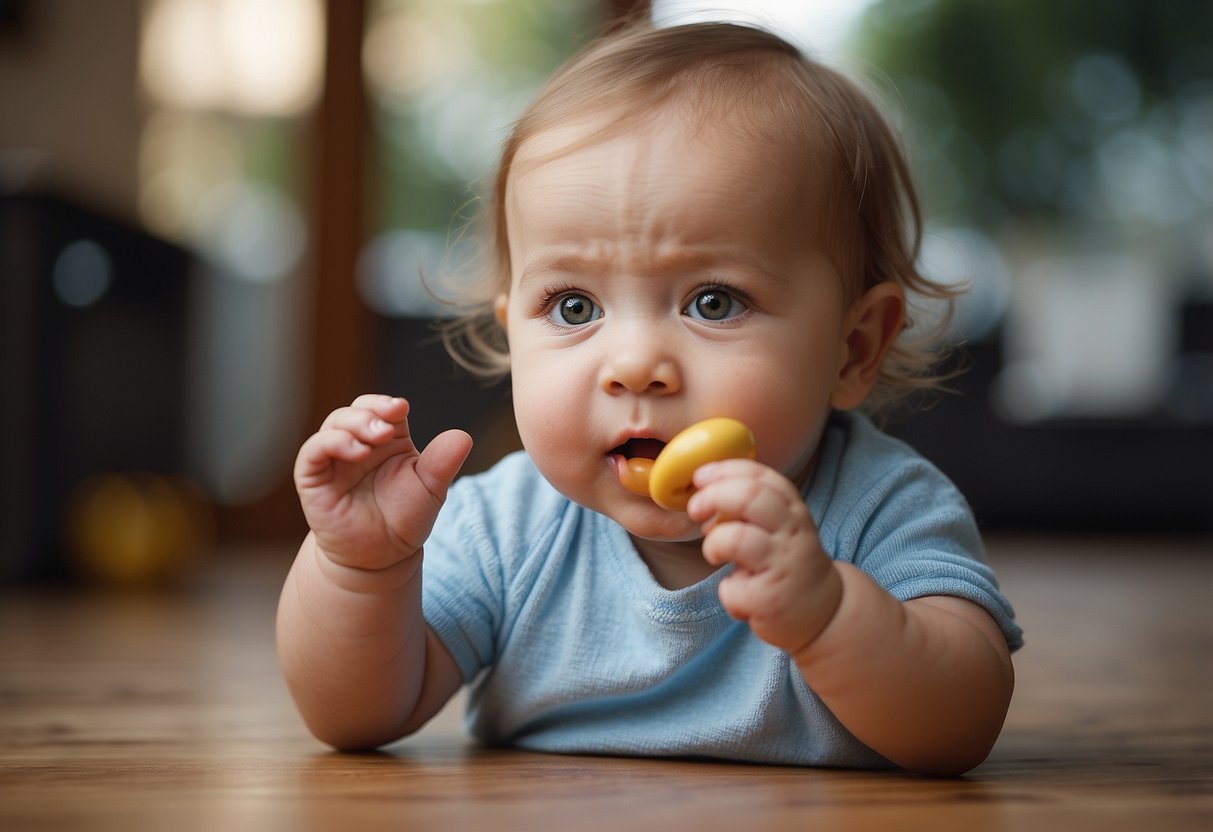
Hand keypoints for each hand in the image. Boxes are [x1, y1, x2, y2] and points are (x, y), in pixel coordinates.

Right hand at [294, 395, 472, 572]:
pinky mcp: (313, 479)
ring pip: (334, 424)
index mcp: (388, 440)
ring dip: (354, 424)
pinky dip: (331, 443)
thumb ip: (443, 463)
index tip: (401, 408)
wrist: (382, 558)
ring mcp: (334, 460)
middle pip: (356, 410)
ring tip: (375, 438)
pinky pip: (312, 451)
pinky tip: (355, 451)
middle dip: (371, 411)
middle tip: (388, 427)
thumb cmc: (405, 519)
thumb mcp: (431, 490)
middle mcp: (359, 444)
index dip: (388, 404)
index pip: (383, 408)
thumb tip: (464, 436)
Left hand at [687, 459, 842, 655]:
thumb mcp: (781, 526)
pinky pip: (731, 587)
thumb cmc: (786, 561)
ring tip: (715, 555)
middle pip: (748, 497)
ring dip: (713, 544)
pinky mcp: (770, 599)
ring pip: (735, 538)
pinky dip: (727, 592)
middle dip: (711, 497)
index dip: (724, 470)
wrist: (822, 610)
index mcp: (792, 510)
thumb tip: (703, 490)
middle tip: (695, 510)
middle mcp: (791, 532)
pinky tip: (741, 596)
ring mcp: (783, 565)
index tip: (699, 477)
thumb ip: (751, 507)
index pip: (759, 475)